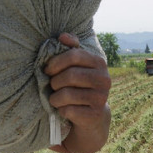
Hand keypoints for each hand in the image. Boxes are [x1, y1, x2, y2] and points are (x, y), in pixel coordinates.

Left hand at [44, 32, 110, 152]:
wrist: (93, 115)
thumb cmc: (80, 86)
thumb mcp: (77, 66)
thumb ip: (71, 49)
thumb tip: (62, 36)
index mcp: (99, 63)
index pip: (74, 55)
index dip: (56, 62)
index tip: (47, 70)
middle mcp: (104, 79)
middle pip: (70, 75)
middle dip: (54, 82)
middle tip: (52, 86)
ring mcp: (101, 98)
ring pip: (67, 94)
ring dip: (54, 98)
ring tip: (55, 99)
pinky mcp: (94, 115)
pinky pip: (68, 110)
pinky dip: (61, 110)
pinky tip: (64, 109)